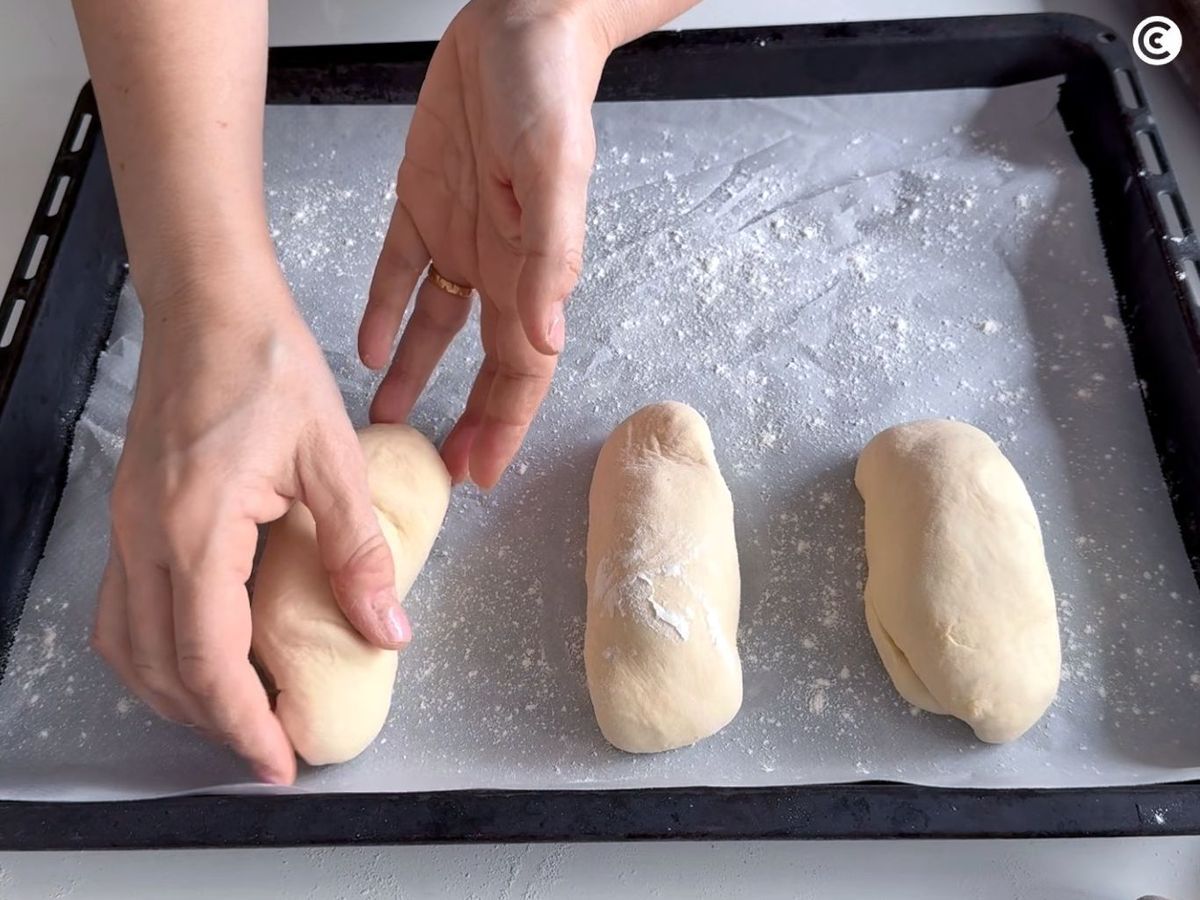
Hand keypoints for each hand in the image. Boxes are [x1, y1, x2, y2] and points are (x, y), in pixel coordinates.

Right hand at [93, 266, 405, 783]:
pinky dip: (158, 651)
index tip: (283, 761)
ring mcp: (127, 526)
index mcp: (194, 529)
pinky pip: (124, 608)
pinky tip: (204, 651)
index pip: (209, 660)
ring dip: (179, 693)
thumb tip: (386, 629)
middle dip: (214, 721)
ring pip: (129, 645)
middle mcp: (144, 537)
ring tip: (239, 712)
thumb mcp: (331, 457)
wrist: (208, 302)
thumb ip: (357, 551)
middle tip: (271, 745)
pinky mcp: (130, 513)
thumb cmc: (266, 362)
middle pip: (161, 668)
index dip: (246, 722)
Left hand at [359, 0, 609, 487]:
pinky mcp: (424, 205)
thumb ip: (551, 253)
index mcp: (534, 266)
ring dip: (416, 374)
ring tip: (389, 421)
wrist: (518, 24)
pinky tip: (364, 345)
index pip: (523, 366)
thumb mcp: (553, 168)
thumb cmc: (548, 91)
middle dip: (470, 418)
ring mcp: (461, 237)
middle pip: (487, 361)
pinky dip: (383, 309)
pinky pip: (400, 272)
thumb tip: (546, 337)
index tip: (483, 471)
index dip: (506, 422)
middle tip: (444, 470)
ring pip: (437, 328)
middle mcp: (500, 263)